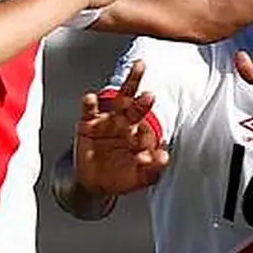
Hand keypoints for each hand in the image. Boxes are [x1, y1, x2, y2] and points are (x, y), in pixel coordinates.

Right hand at [73, 60, 168, 195]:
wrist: (94, 183)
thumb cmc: (120, 176)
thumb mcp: (139, 177)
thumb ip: (153, 168)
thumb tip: (164, 157)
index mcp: (142, 136)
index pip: (149, 132)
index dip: (149, 139)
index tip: (148, 151)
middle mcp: (128, 124)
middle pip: (138, 107)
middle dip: (145, 99)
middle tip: (151, 94)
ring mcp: (109, 122)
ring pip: (120, 100)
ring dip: (129, 85)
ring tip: (137, 70)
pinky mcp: (89, 124)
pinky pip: (89, 111)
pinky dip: (89, 103)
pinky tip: (90, 98)